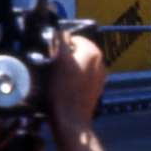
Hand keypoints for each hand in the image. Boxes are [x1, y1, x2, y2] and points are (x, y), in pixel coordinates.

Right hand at [48, 35, 108, 150]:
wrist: (70, 120)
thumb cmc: (63, 91)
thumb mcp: (57, 59)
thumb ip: (59, 40)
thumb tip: (59, 31)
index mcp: (94, 52)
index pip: (72, 38)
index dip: (58, 45)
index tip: (50, 55)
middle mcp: (100, 63)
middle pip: (75, 52)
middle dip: (63, 57)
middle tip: (52, 67)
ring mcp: (98, 77)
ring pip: (77, 65)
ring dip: (66, 69)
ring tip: (56, 79)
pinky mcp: (93, 90)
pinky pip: (79, 78)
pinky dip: (71, 80)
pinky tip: (63, 89)